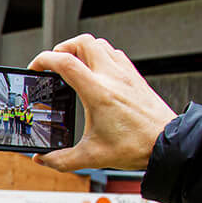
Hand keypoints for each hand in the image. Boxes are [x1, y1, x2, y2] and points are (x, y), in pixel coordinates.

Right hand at [28, 34, 177, 172]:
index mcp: (98, 92)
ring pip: (100, 44)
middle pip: (83, 42)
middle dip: (62, 48)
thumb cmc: (136, 146)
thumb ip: (61, 160)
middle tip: (54, 62)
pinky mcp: (135, 77)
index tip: (35, 67)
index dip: (44, 60)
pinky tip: (96, 71)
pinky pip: (114, 54)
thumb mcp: (91, 157)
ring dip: (82, 49)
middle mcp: (112, 77)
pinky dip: (100, 55)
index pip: (65, 62)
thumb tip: (42, 159)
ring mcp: (126, 74)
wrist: (166, 144)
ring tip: (72, 64)